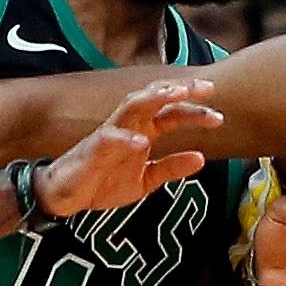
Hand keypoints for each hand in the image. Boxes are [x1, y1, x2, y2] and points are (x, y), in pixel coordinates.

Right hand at [29, 80, 217, 216]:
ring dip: (154, 98)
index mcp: (142, 132)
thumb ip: (171, 168)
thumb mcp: (146, 180)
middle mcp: (128, 127)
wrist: (66, 196)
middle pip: (156, 100)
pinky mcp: (92, 150)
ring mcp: (110, 134)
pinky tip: (143, 141)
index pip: (171, 114)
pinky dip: (125, 139)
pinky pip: (109, 139)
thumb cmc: (104, 182)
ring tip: (177, 94)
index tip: (219, 116)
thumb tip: (201, 157)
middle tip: (207, 89)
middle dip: (180, 91)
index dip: (194, 111)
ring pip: (131, 106)